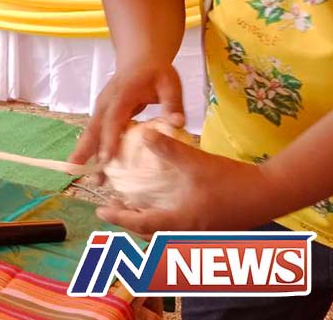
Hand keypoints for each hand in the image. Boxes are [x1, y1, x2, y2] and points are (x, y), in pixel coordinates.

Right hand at [69, 63, 185, 171]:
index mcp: (122, 95)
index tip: (107, 160)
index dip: (109, 139)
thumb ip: (173, 103)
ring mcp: (102, 108)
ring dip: (85, 152)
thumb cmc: (156, 72)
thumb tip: (177, 124)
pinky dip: (92, 149)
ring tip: (78, 174)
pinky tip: (93, 166)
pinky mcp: (103, 114)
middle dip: (85, 149)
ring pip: (91, 132)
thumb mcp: (170, 83)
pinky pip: (96, 133)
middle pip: (93, 127)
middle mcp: (107, 102)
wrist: (140, 59)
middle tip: (76, 169)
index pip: (114, 118)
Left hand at [96, 131, 271, 235]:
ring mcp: (201, 235)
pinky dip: (164, 224)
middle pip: (151, 236)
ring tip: (133, 209)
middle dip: (130, 224)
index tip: (100, 212)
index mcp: (180, 221)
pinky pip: (179, 233)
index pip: (141, 224)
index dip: (119, 218)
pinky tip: (164, 208)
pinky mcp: (211, 231)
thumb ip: (168, 148)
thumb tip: (141, 134)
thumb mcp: (195, 161)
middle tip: (113, 209)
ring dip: (147, 225)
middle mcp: (187, 234)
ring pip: (165, 236)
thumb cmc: (230, 180)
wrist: (269, 193)